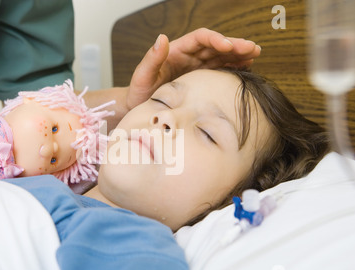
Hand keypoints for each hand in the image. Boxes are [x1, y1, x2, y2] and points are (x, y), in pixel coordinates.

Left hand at [126, 28, 260, 108]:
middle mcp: (189, 56)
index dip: (216, 40)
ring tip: (255, 54)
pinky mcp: (200, 80)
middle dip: (234, 45)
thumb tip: (162, 38)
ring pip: (221, 56)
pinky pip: (219, 69)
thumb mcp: (142, 77)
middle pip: (215, 45)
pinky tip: (246, 67)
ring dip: (238, 54)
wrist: (140, 108)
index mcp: (177, 51)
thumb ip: (151, 59)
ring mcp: (196, 67)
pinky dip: (233, 67)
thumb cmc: (139, 93)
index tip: (228, 46)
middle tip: (253, 48)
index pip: (200, 39)